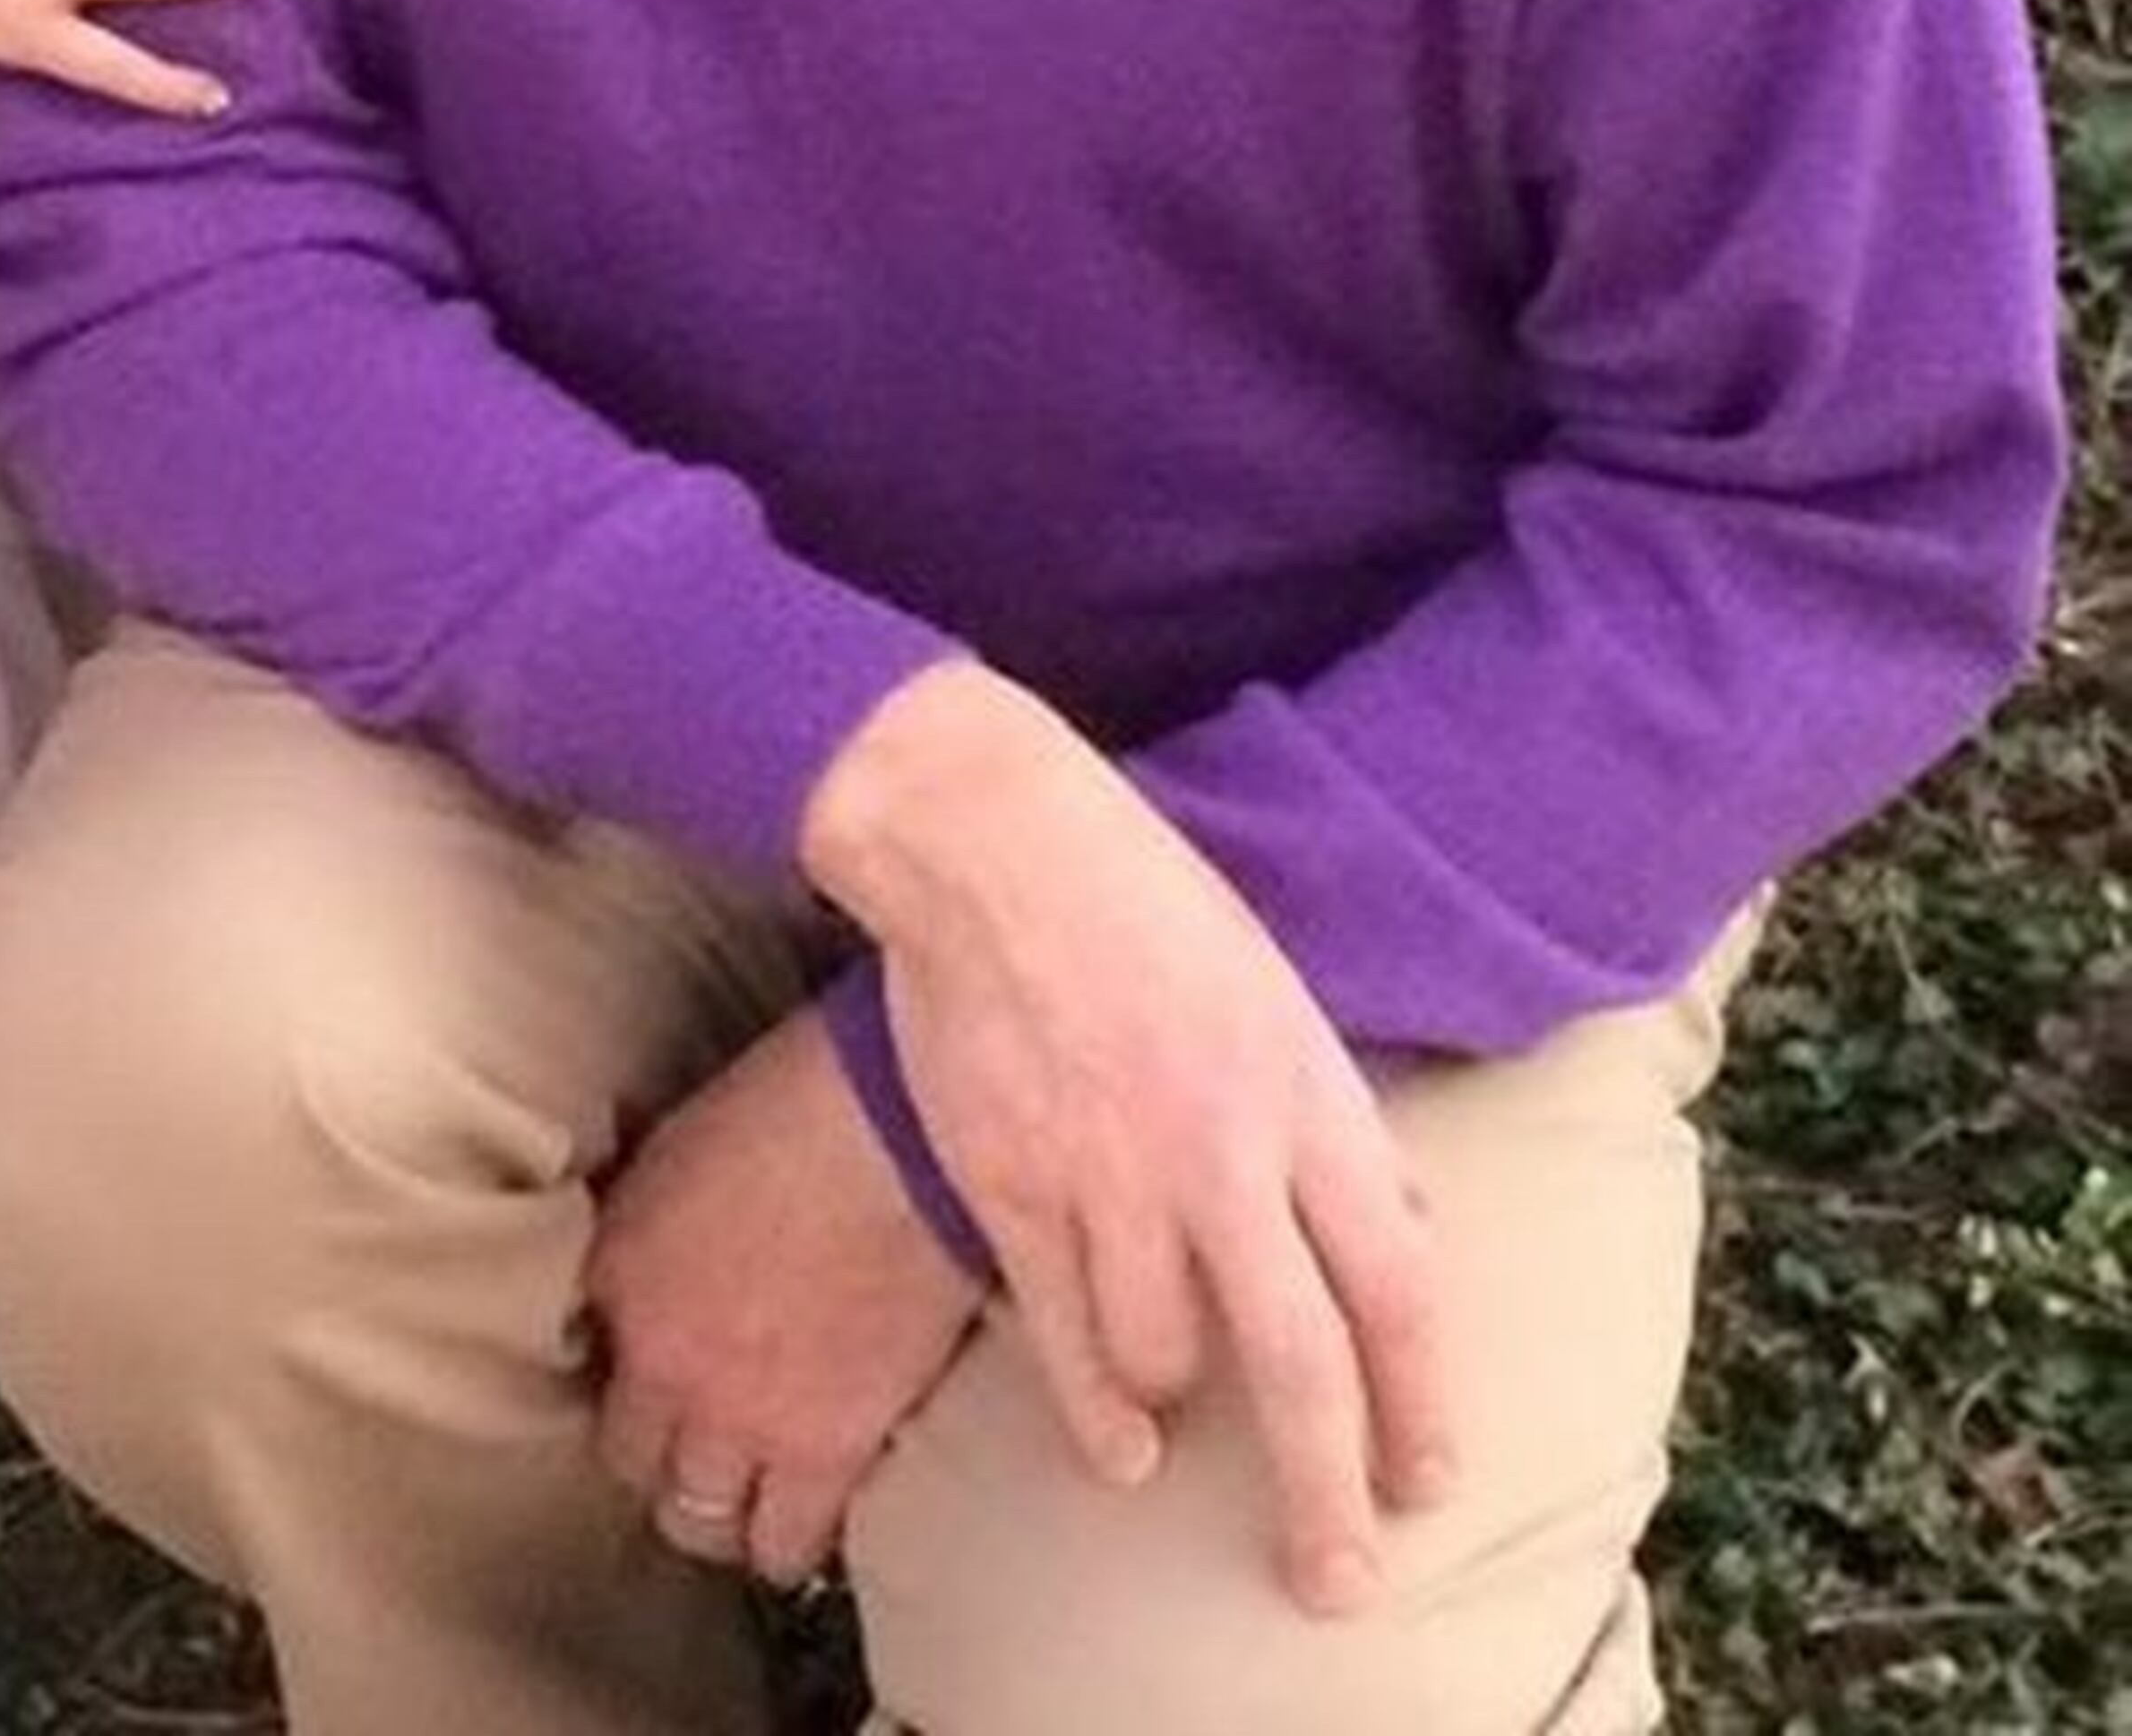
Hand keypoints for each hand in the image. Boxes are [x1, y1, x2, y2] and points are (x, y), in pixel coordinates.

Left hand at [589, 1009, 979, 1587]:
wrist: (904, 1128)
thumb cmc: (809, 1095)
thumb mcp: (690, 1141)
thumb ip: (658, 1215)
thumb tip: (661, 1243)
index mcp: (617, 1264)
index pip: (589, 1356)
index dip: (631, 1364)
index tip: (663, 1361)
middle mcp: (657, 1357)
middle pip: (630, 1460)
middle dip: (664, 1451)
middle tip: (705, 1436)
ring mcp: (736, 1416)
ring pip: (697, 1521)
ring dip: (721, 1508)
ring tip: (755, 1488)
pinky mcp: (822, 1454)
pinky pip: (783, 1545)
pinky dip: (793, 1536)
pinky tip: (813, 1507)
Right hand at [801, 662, 1453, 1618]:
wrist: (993, 840)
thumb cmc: (1145, 899)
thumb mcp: (1280, 993)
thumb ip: (1337, 1121)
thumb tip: (1410, 1229)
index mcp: (1305, 1095)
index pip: (1398, 1286)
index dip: (1421, 1403)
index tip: (1428, 1480)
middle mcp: (1222, 1153)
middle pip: (1302, 1368)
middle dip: (1330, 1496)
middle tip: (1339, 1581)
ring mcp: (1113, 1176)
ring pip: (1172, 1360)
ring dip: (1186, 1410)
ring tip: (1186, 1432)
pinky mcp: (1016, 1187)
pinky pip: (1066, 1341)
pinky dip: (1100, 1415)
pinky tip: (1123, 1451)